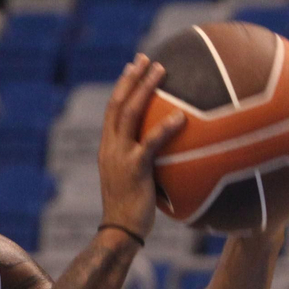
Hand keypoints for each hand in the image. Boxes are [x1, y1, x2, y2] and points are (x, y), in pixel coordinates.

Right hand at [99, 54, 186, 241]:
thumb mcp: (137, 181)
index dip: (123, 86)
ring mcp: (119, 156)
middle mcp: (110, 147)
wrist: (120, 231)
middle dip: (131, 78)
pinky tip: (180, 116)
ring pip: (129, 114)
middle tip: (145, 58)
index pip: (113, 110)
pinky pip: (150, 143)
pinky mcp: (134, 168)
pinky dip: (164, 128)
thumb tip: (176, 154)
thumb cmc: (133, 211)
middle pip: (118, 103)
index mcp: (108, 147)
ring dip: (144, 89)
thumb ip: (149, 163)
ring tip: (161, 70)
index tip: (134, 66)